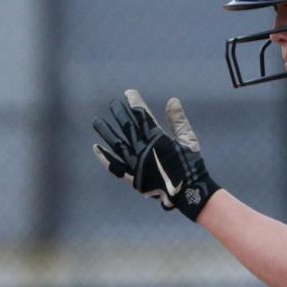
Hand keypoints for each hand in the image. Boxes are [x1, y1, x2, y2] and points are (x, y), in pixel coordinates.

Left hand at [92, 89, 220, 220]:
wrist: (189, 192)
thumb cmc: (191, 165)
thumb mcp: (188, 140)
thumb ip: (178, 121)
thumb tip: (172, 100)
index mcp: (157, 140)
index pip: (143, 117)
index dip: (135, 104)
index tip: (129, 94)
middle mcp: (143, 151)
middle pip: (128, 128)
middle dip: (120, 114)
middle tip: (113, 104)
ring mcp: (136, 164)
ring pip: (117, 145)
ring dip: (107, 132)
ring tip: (97, 122)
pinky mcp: (132, 177)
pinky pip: (115, 167)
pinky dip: (105, 158)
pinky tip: (96, 148)